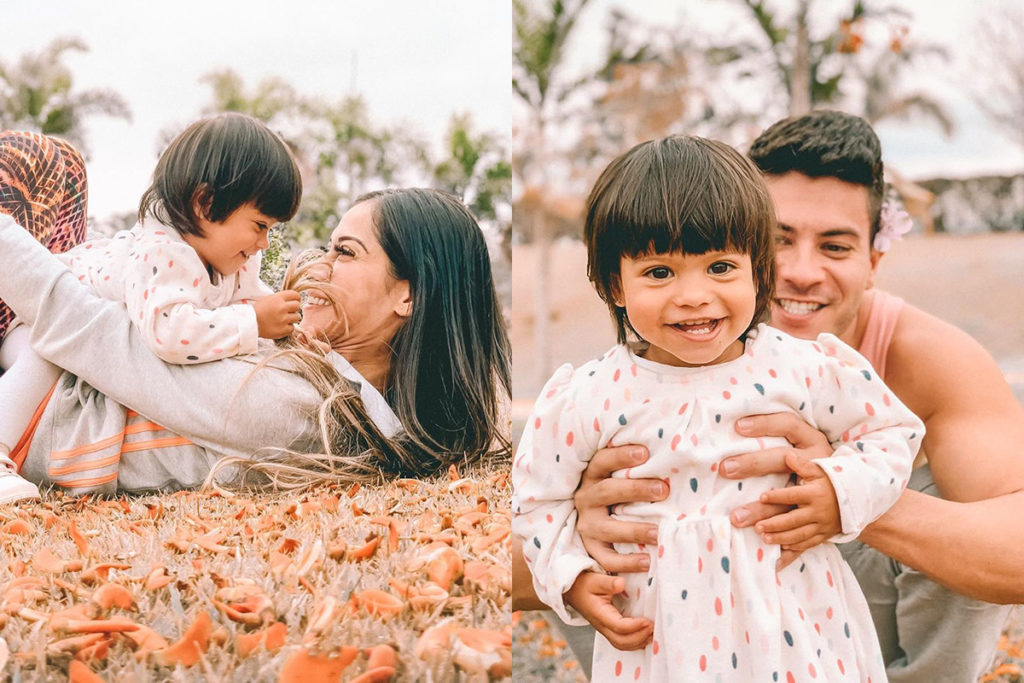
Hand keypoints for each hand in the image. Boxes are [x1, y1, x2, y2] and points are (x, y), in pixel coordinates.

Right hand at [253, 290, 301, 338]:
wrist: (248, 323)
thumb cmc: (257, 310)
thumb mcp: (268, 299)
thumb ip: (280, 298)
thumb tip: (293, 300)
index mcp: (278, 298)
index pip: (296, 295)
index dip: (296, 298)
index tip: (294, 301)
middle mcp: (281, 307)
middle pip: (297, 306)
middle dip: (293, 308)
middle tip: (287, 312)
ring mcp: (283, 319)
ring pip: (296, 317)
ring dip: (291, 318)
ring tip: (283, 319)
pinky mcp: (282, 330)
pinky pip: (292, 328)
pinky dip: (288, 328)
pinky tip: (281, 326)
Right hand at [564, 572, 652, 650]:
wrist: (571, 588)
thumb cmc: (584, 582)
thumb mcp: (595, 579)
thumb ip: (609, 582)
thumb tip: (622, 584)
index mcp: (599, 614)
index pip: (618, 626)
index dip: (635, 626)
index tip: (648, 620)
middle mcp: (601, 625)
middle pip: (621, 641)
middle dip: (639, 637)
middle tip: (654, 627)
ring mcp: (604, 628)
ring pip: (621, 644)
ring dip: (638, 642)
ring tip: (653, 634)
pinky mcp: (608, 628)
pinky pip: (621, 641)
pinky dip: (634, 642)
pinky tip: (645, 635)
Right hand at [574, 445, 665, 573]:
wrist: (594, 519)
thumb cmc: (619, 490)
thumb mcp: (619, 474)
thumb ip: (638, 465)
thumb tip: (676, 448)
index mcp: (593, 475)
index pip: (602, 461)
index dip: (621, 456)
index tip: (645, 454)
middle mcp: (586, 498)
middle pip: (607, 491)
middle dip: (636, 490)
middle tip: (663, 491)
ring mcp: (587, 524)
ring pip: (607, 528)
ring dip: (634, 529)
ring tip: (658, 533)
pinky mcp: (591, 547)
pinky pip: (606, 558)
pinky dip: (626, 562)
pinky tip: (647, 561)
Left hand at [756, 454, 840, 551]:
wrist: (857, 499)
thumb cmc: (831, 482)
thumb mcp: (819, 470)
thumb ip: (802, 465)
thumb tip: (788, 456)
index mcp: (814, 494)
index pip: (793, 496)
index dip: (777, 496)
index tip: (762, 497)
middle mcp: (818, 511)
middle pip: (793, 520)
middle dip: (775, 524)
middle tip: (757, 526)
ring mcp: (822, 526)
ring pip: (800, 535)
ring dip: (781, 538)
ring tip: (764, 539)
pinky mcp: (824, 535)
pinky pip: (809, 544)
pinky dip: (795, 548)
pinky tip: (781, 549)